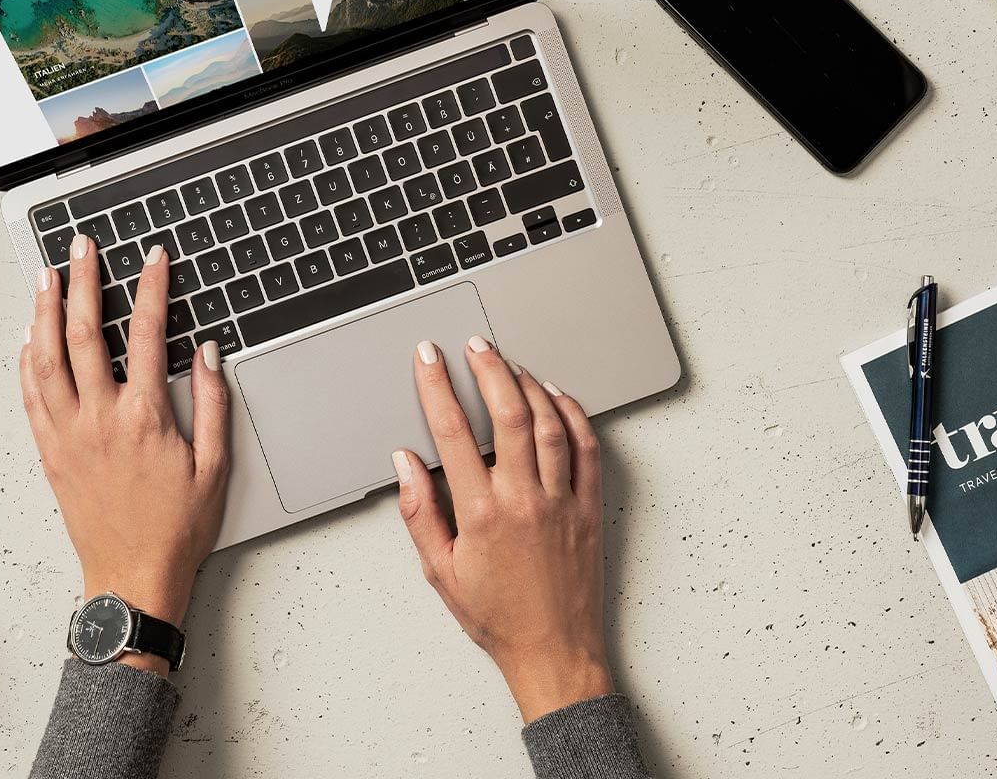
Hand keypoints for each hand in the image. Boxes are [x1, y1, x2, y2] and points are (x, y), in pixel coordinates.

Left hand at [19, 234, 230, 674]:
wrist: (132, 579)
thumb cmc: (176, 530)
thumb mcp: (215, 467)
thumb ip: (211, 404)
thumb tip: (205, 353)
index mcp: (143, 418)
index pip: (144, 334)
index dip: (150, 288)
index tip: (153, 258)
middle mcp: (98, 419)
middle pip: (82, 334)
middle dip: (83, 282)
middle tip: (83, 248)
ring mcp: (67, 435)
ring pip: (46, 358)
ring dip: (44, 311)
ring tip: (47, 276)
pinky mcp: (50, 452)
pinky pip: (30, 396)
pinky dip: (27, 359)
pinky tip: (28, 337)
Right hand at [392, 337, 613, 721]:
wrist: (554, 651)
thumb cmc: (498, 617)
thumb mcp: (440, 571)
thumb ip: (419, 513)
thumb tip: (406, 464)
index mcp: (480, 514)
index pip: (452, 431)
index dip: (436, 386)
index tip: (428, 359)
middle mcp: (523, 500)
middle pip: (506, 413)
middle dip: (488, 369)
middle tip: (474, 346)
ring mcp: (562, 501)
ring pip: (548, 423)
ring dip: (529, 385)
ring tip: (510, 364)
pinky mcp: (590, 508)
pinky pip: (586, 449)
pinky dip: (572, 415)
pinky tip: (556, 398)